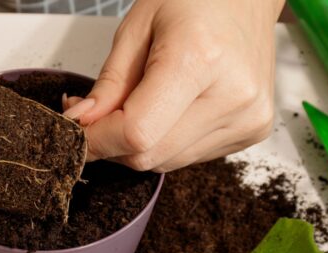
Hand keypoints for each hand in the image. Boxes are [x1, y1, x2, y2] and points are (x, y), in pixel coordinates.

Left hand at [63, 0, 284, 171]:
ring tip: (135, 104)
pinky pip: (188, 156)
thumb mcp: (136, 28)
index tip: (74, 130)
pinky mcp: (252, 130)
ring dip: (138, 143)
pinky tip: (169, 109)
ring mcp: (247, 117)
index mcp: (200, 60)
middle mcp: (232, 96)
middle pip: (149, 155)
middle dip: (111, 143)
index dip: (97, 140)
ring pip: (166, 162)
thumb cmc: (194, 0)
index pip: (136, 132)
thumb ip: (108, 83)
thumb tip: (81, 123)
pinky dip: (166, 141)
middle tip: (96, 115)